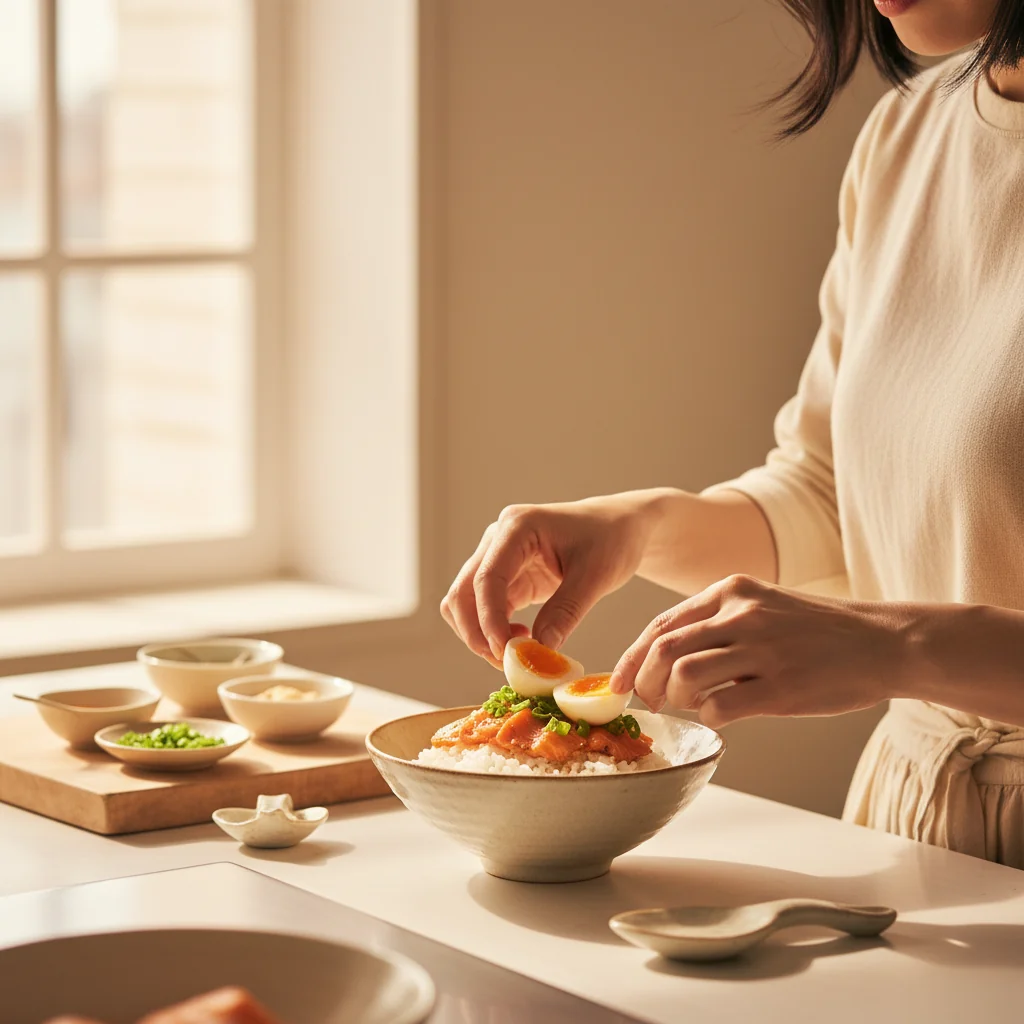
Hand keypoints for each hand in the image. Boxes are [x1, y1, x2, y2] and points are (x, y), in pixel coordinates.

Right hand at [440, 495, 653, 666]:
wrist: (620, 528)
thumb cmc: (612, 540)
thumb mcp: (596, 575)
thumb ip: (566, 610)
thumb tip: (539, 649)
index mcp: (517, 527)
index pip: (487, 578)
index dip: (489, 619)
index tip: (505, 652)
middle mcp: (498, 539)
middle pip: (463, 592)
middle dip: (477, 632)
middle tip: (506, 663)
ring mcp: (497, 558)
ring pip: (465, 604)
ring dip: (480, 634)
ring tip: (517, 652)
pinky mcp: (505, 577)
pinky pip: (484, 609)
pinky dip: (494, 631)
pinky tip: (523, 639)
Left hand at [610, 574, 906, 726]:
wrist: (884, 642)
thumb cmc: (819, 630)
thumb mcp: (764, 604)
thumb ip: (718, 621)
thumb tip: (666, 658)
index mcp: (731, 591)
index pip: (662, 624)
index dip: (632, 657)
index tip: (620, 683)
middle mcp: (742, 614)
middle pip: (664, 650)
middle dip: (645, 682)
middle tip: (650, 702)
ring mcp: (762, 650)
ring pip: (684, 677)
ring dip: (676, 700)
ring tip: (690, 706)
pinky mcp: (781, 688)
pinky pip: (720, 708)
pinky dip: (710, 718)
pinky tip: (723, 716)